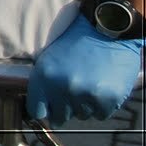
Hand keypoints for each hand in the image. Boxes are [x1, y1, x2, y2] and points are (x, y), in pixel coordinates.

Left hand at [27, 15, 144, 124]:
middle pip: (60, 116)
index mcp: (44, 76)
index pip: (37, 111)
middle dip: (65, 107)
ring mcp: (86, 95)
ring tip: (89, 83)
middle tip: (73, 91)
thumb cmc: (77, 40)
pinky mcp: (108, 99)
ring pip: (81, 115)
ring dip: (84, 105)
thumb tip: (43, 108)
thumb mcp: (50, 57)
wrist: (108, 28)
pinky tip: (102, 86)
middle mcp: (63, 88)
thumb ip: (44, 83)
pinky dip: (101, 105)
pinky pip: (100, 114)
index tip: (49, 109)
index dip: (44, 111)